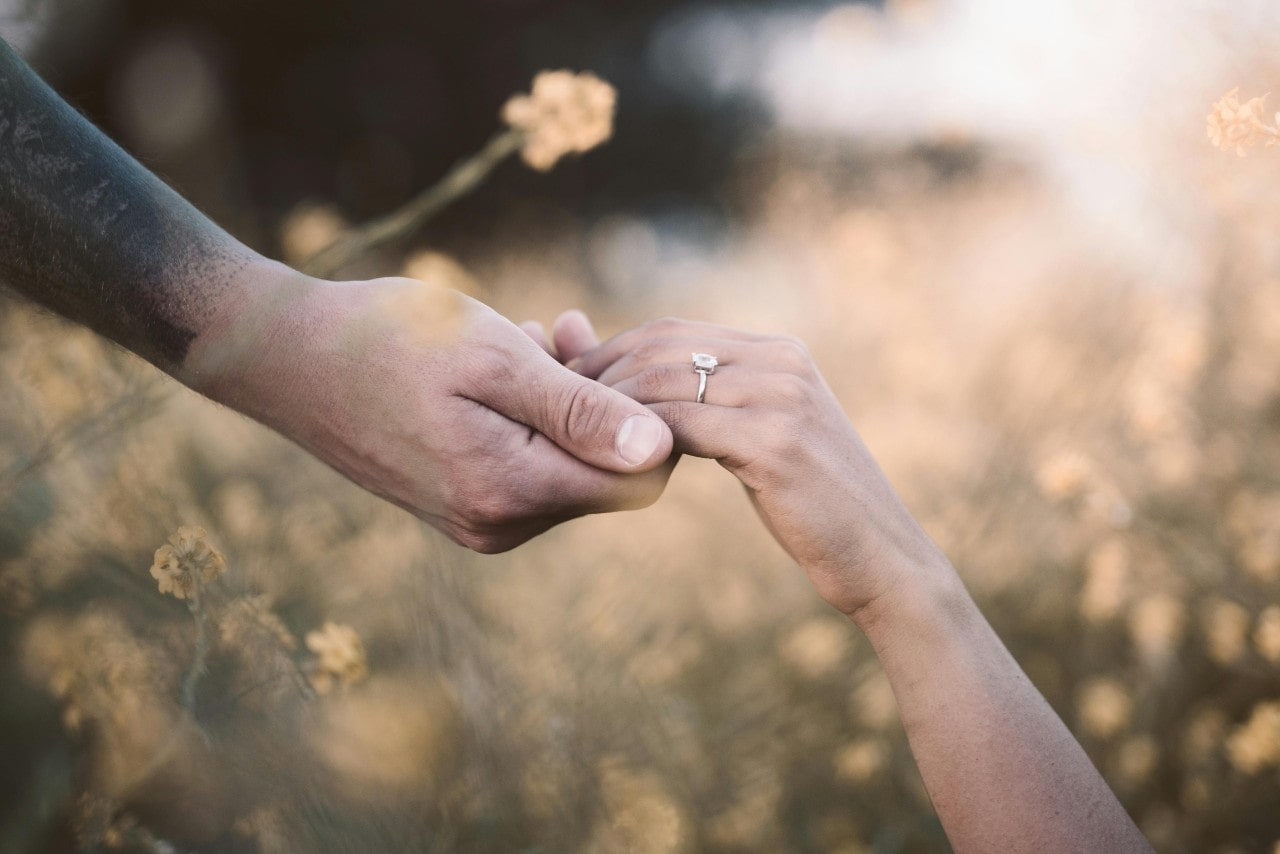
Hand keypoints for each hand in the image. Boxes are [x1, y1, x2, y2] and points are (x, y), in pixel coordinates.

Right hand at [182, 263, 674, 552]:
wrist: (284, 357)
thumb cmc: (388, 342)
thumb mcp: (494, 359)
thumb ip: (579, 410)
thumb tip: (661, 450)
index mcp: (510, 493)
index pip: (636, 482)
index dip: (648, 417)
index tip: (612, 354)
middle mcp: (498, 526)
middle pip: (603, 475)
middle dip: (604, 401)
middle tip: (569, 332)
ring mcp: (477, 522)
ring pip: (567, 466)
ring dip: (568, 401)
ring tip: (535, 338)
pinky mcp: (461, 505)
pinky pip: (529, 466)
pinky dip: (536, 416)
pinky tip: (512, 362)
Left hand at [572, 317, 945, 614]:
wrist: (885, 562)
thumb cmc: (816, 509)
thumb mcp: (766, 444)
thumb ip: (715, 410)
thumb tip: (650, 393)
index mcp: (780, 353)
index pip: (672, 332)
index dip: (610, 352)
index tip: (564, 382)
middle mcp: (783, 362)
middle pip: (661, 347)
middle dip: (596, 370)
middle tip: (549, 402)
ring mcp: (783, 397)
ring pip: (664, 383)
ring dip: (606, 405)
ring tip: (566, 432)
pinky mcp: (776, 441)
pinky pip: (680, 426)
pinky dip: (635, 438)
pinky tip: (609, 461)